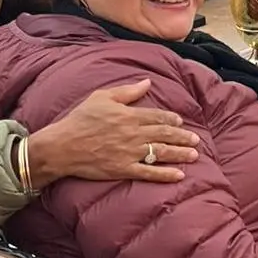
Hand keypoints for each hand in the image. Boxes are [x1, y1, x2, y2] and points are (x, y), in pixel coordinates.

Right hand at [27, 80, 200, 187]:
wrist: (62, 146)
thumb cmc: (80, 120)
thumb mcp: (102, 97)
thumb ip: (127, 91)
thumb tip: (147, 82)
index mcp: (130, 115)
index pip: (158, 116)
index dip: (172, 119)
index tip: (180, 122)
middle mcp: (134, 134)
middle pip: (164, 135)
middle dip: (183, 137)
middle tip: (196, 140)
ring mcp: (130, 153)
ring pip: (161, 153)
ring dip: (180, 153)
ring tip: (194, 155)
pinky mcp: (123, 169)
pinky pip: (149, 172)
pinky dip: (166, 174)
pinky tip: (180, 175)